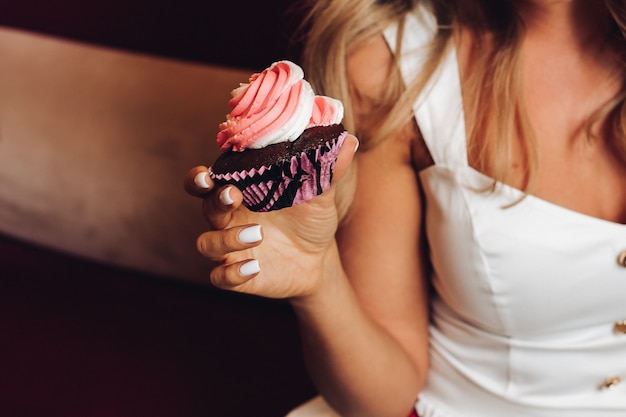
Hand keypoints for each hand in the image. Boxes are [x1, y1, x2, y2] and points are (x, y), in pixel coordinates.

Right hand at [184, 135, 358, 298]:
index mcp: (241, 192)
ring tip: (257, 234)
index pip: (207, 181)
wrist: (320, 259)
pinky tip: (254, 268)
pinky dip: (232, 273)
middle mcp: (230, 218)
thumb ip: (328, 170)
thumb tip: (348, 141)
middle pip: (206, 207)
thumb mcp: (321, 196)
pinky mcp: (239, 274)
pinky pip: (221, 277)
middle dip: (214, 200)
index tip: (208, 172)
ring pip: (207, 244)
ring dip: (226, 239)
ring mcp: (232, 248)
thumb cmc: (310, 219)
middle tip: (233, 195)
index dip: (199, 177)